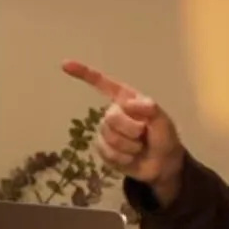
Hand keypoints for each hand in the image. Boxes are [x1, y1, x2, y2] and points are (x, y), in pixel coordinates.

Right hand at [62, 60, 184, 201]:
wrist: (163, 164)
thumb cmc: (164, 136)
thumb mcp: (163, 121)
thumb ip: (150, 109)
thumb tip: (127, 104)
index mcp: (126, 99)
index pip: (103, 83)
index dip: (84, 74)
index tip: (65, 65)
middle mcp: (113, 112)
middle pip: (110, 118)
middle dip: (130, 129)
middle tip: (144, 134)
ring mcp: (107, 131)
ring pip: (108, 137)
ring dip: (129, 146)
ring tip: (139, 146)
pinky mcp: (103, 149)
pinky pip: (106, 152)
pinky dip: (122, 157)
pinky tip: (131, 157)